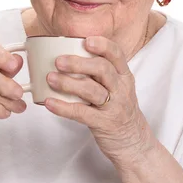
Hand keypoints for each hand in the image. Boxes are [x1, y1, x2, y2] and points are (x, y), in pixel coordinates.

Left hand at [44, 36, 152, 165]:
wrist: (133, 142)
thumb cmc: (119, 111)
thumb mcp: (118, 88)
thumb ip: (100, 74)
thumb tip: (69, 56)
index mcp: (124, 77)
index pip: (117, 55)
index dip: (102, 45)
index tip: (86, 40)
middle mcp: (121, 89)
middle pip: (103, 70)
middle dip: (79, 63)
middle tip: (59, 61)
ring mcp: (114, 107)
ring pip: (92, 90)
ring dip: (68, 83)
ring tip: (50, 78)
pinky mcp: (104, 124)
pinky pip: (82, 113)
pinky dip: (63, 107)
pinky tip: (49, 103)